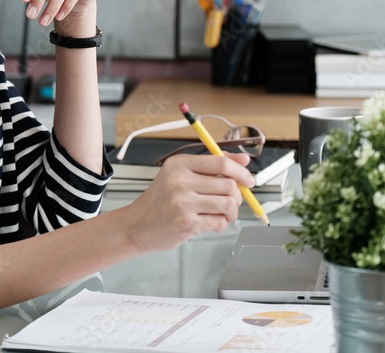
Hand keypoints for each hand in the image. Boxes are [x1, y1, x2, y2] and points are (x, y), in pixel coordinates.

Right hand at [120, 153, 253, 253]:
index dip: (241, 172)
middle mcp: (180, 180)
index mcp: (180, 164)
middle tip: (231, 201)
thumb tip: (242, 158)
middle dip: (237, 196)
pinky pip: (219, 222)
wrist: (136, 225)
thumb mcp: (181, 175)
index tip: (249, 180)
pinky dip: (220, 224)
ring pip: (228, 204)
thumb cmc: (160, 201)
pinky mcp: (186, 222)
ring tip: (221, 213)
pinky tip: (210, 222)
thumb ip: (212, 165)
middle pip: (229, 184)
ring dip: (231, 212)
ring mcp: (182, 202)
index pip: (221, 162)